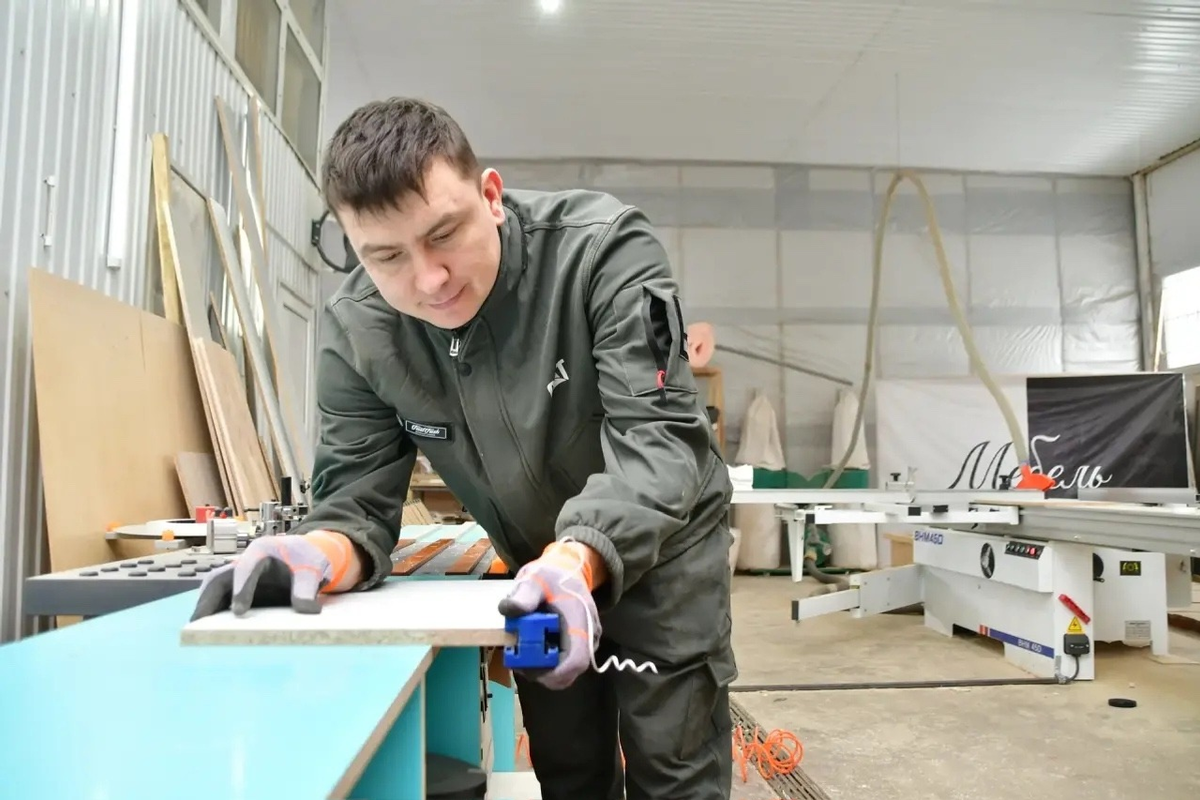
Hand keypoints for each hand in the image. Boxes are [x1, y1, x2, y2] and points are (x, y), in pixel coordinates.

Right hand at [189, 530, 358, 620]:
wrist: (310, 555)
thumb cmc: (309, 558)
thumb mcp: (312, 570)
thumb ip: (307, 588)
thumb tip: (306, 610)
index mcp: (262, 550)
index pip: (246, 568)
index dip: (241, 588)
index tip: (239, 611)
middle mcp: (246, 561)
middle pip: (219, 577)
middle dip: (208, 598)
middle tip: (199, 622)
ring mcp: (241, 575)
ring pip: (216, 587)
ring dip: (206, 605)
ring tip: (197, 629)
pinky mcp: (241, 587)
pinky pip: (223, 597)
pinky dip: (215, 610)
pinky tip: (210, 629)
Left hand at [497, 541, 603, 690]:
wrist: (568, 569)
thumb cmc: (551, 575)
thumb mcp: (534, 579)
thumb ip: (524, 594)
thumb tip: (509, 610)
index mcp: (581, 620)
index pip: (577, 659)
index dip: (556, 673)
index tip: (530, 671)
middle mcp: (589, 636)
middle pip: (570, 671)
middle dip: (543, 673)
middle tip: (518, 661)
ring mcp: (586, 642)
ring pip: (566, 670)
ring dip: (543, 668)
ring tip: (521, 651)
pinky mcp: (578, 645)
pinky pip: (564, 662)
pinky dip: (545, 662)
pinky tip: (530, 648)